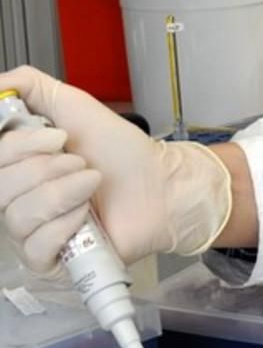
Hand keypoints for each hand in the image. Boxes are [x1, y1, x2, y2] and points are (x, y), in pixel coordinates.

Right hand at [0, 66, 231, 274]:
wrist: (162, 186)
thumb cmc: (125, 154)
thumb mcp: (74, 105)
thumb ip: (30, 87)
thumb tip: (0, 86)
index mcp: (19, 165)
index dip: (17, 146)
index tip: (55, 136)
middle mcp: (21, 199)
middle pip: (0, 188)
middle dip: (45, 168)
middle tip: (81, 162)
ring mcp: (35, 232)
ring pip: (16, 216)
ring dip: (61, 193)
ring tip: (92, 183)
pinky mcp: (54, 261)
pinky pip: (35, 247)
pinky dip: (63, 225)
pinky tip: (86, 215)